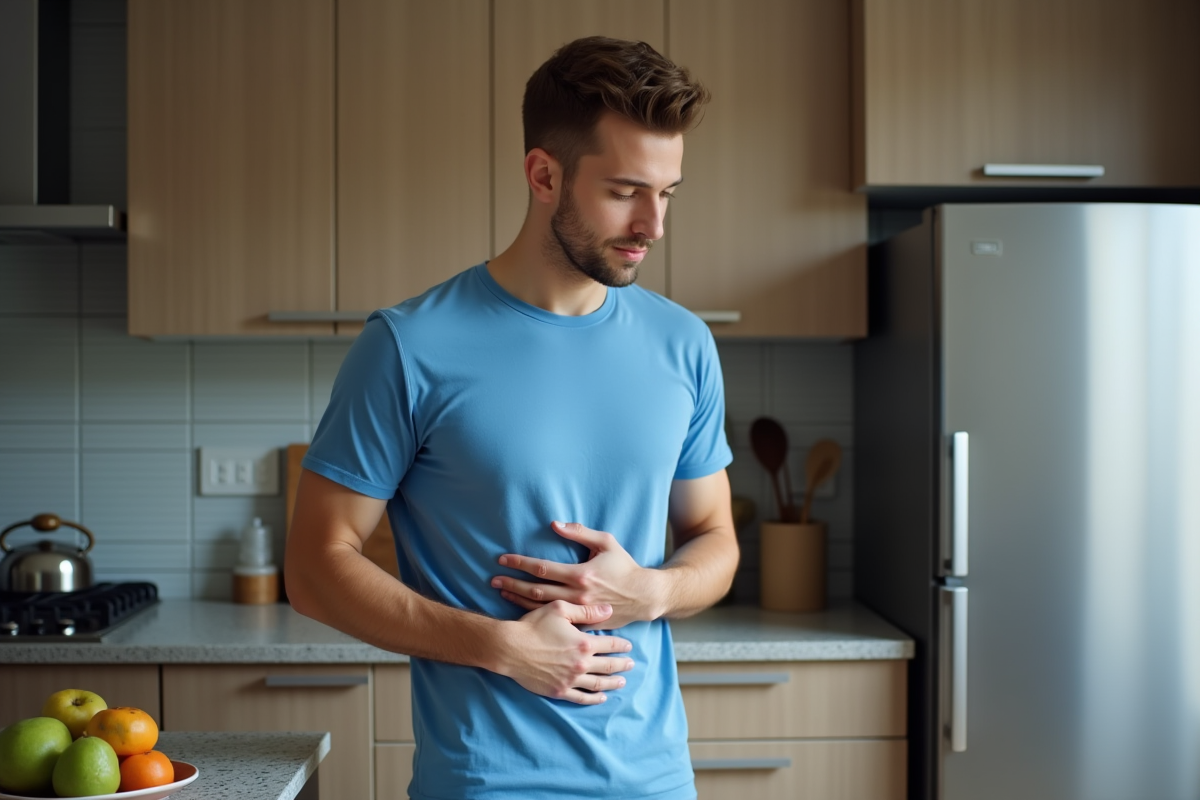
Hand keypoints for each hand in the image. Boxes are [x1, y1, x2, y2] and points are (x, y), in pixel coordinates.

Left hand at [492, 521, 665, 629]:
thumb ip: (580, 532)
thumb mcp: (606, 543)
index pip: (542, 568)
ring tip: (502, 592)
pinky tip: (522, 609)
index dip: (520, 563)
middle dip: (512, 583)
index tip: (503, 559)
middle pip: (535, 590)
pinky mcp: (582, 623)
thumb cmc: (624, 566)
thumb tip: (554, 525)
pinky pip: (554, 619)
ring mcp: (578, 611)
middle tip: (493, 579)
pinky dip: (535, 614)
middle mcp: (576, 595)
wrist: (643, 596)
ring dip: (518, 599)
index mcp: (580, 574)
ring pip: (540, 607)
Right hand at [494, 600, 634, 704]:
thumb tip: (609, 610)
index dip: (621, 646)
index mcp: (584, 643)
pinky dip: (593, 699)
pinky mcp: (559, 690)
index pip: (610, 645)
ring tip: (622, 682)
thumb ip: (586, 611)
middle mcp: (581, 663)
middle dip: (621, 665)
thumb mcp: (560, 609)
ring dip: (612, 682)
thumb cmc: (534, 625)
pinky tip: (601, 698)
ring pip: (598, 683)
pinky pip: (581, 697)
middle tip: (631, 665)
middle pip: (608, 666)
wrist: (510, 648)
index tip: (629, 646)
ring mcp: (570, 679)